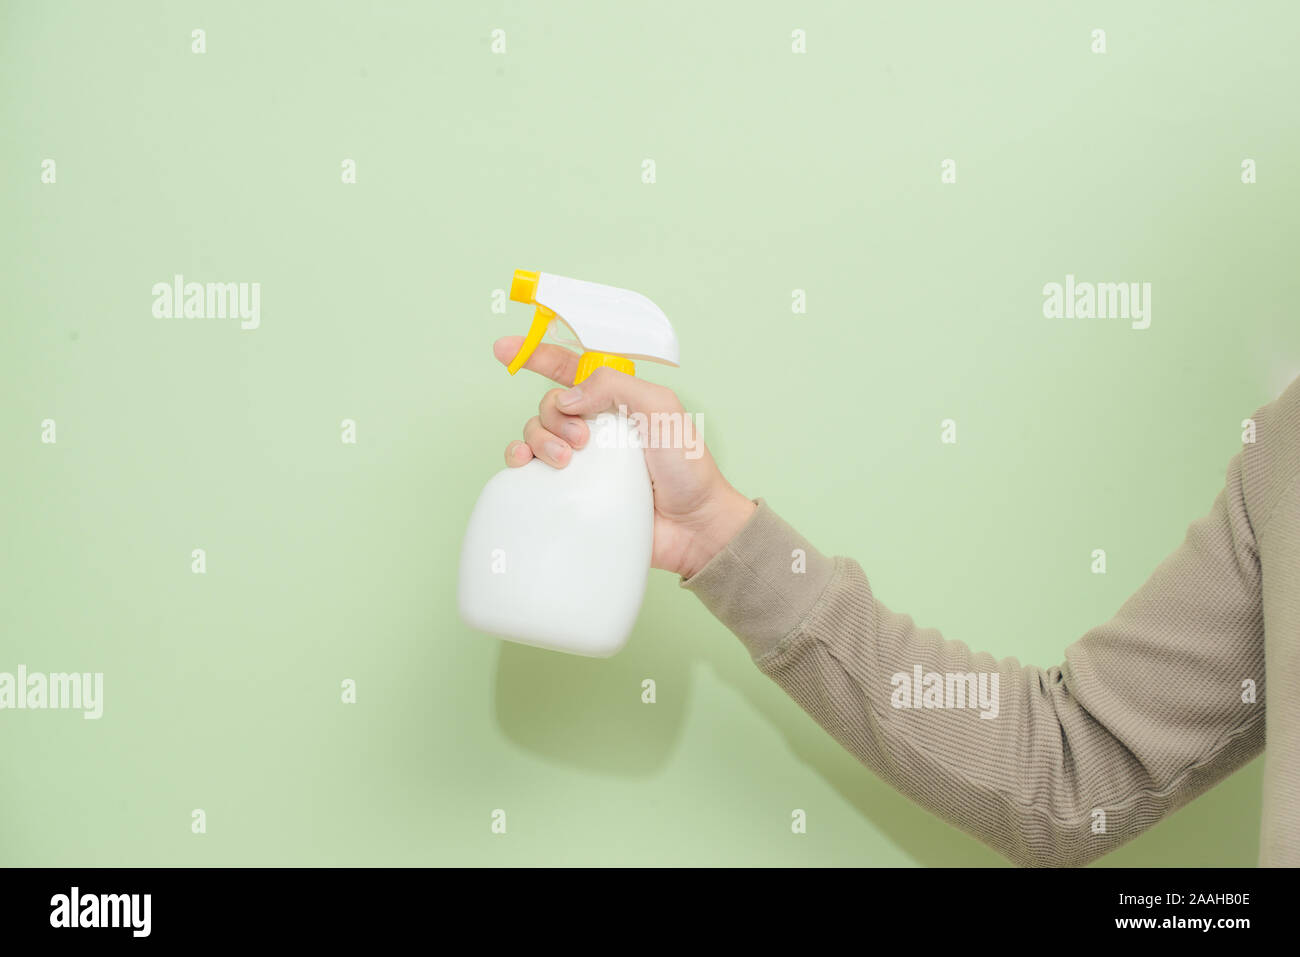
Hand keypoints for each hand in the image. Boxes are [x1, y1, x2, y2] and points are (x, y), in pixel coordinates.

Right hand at [493, 337, 755, 578]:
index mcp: (616, 401)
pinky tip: (525, 466)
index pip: (570, 369)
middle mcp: (595, 426)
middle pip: (550, 404)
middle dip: (553, 415)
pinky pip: (531, 469)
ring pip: (536, 433)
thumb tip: (568, 397)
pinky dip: (519, 461)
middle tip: (581, 439)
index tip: (504, 348)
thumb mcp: (661, 408)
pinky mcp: (570, 491)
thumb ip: (615, 386)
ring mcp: (581, 460)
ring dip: (540, 439)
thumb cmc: (687, 467)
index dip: (537, 355)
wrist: (691, 526)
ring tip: (566, 460)